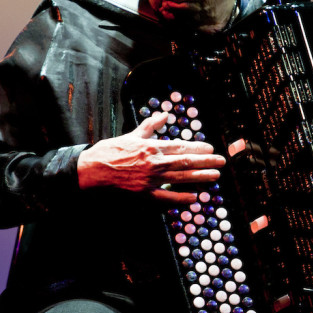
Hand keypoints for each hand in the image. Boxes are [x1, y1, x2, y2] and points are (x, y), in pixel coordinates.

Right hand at [77, 112, 225, 203]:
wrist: (92, 169)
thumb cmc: (110, 151)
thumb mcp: (132, 134)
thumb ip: (150, 125)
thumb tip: (164, 114)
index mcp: (151, 146)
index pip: (180, 146)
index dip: (197, 148)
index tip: (210, 148)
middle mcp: (154, 162)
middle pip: (185, 162)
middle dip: (206, 162)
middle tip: (221, 162)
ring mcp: (150, 180)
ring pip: (181, 178)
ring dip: (200, 178)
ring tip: (215, 177)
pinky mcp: (143, 194)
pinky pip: (167, 198)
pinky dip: (181, 198)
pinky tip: (194, 198)